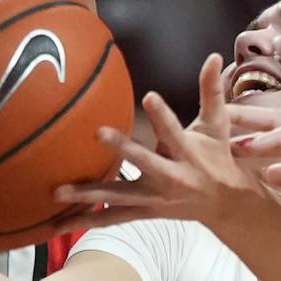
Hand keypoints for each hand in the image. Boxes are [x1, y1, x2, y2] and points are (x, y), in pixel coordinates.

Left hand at [52, 54, 277, 230]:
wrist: (222, 205)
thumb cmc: (216, 158)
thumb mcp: (216, 126)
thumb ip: (211, 92)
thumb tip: (213, 55)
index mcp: (187, 154)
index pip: (174, 131)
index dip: (162, 115)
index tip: (149, 96)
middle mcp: (169, 178)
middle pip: (143, 163)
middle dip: (122, 149)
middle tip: (98, 132)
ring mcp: (153, 199)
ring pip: (118, 198)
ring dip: (87, 197)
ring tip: (57, 192)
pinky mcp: (142, 212)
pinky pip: (110, 218)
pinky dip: (85, 220)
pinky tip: (57, 225)